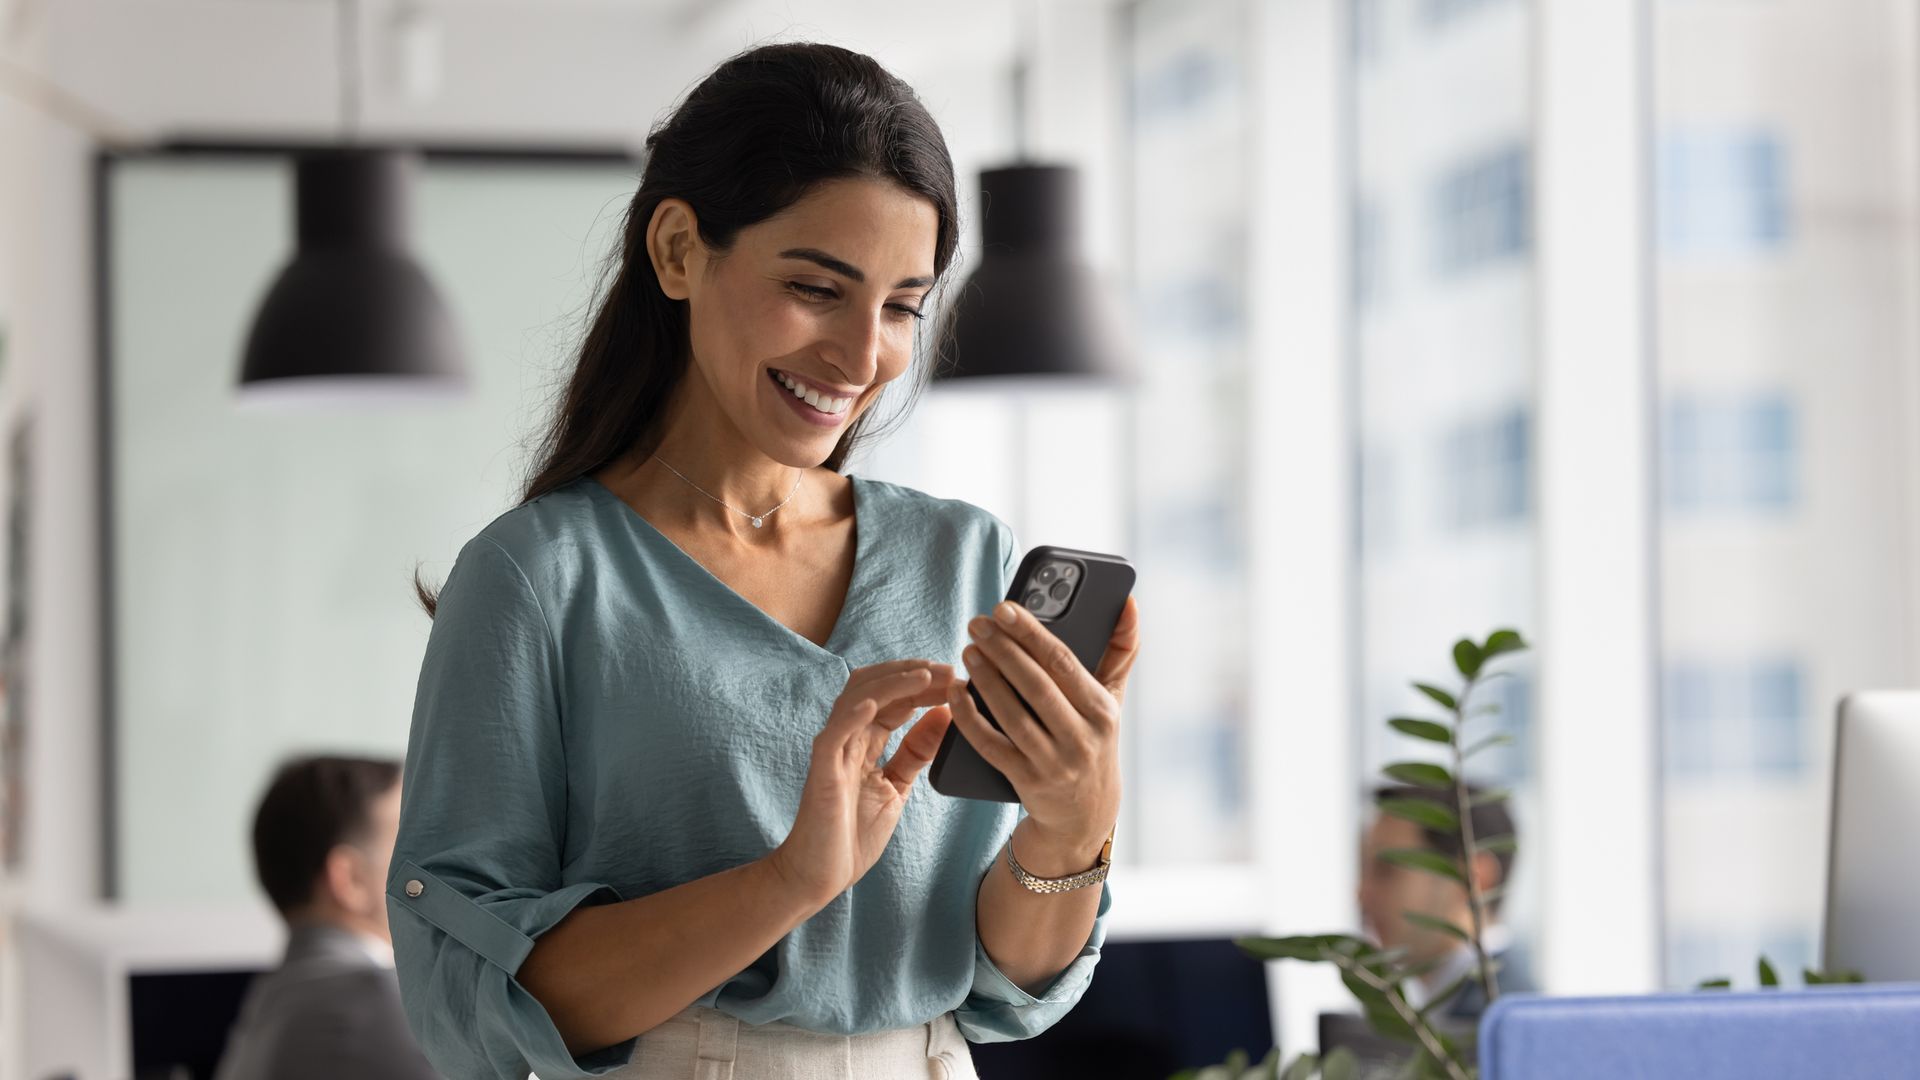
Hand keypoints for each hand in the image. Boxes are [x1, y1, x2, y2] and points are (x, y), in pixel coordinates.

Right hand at [768, 659, 956, 906]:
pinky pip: (834, 735)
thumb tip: (945, 715)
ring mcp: (832, 751)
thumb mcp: (896, 787)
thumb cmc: (852, 834)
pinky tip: (878, 703)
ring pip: (856, 699)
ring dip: (893, 683)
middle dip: (913, 674)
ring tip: (927, 676)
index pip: (895, 698)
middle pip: (876, 686)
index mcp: (864, 740)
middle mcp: (847, 737)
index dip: (925, 684)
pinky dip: (853, 714)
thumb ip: (916, 752)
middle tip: (951, 670)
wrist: (820, 875)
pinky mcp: (821, 771)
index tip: (959, 678)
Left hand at [946, 596, 1141, 853]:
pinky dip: (970, 718)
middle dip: (1003, 650)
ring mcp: (1054, 763)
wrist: (1084, 815)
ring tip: (968, 651)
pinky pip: (991, 746)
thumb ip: (1121, 651)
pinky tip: (957, 693)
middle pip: (1036, 685)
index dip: (1032, 633)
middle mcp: (1082, 738)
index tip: (1004, 608)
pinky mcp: (1027, 782)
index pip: (1064, 663)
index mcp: (1102, 711)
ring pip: (1013, 715)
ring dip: (986, 679)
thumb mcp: (1112, 701)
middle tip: (976, 623)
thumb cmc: (1093, 740)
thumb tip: (1128, 601)